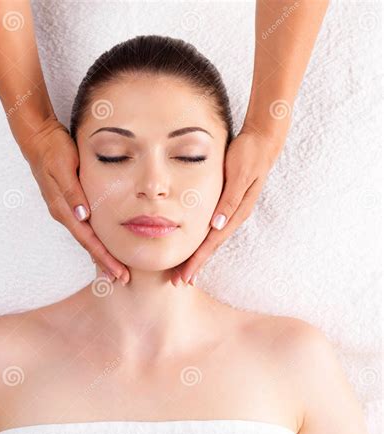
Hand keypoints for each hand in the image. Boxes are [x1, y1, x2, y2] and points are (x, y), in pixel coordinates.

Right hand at [21, 115, 129, 283]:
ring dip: (100, 254)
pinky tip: (101, 245)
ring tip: (114, 269)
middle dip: (104, 263)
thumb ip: (73, 192)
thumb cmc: (52, 149)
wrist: (37, 137)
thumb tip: (83, 216)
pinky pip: (83, 228)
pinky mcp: (68, 202)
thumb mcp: (63, 167)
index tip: (119, 272)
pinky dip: (94, 240)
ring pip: (86, 238)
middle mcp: (64, 213)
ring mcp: (65, 209)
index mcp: (64, 208)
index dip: (104, 257)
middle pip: (88, 245)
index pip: (88, 239)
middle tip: (122, 279)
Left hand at [171, 128, 282, 286]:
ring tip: (185, 271)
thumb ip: (229, 199)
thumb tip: (217, 225)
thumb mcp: (239, 175)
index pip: (212, 243)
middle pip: (211, 246)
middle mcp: (233, 216)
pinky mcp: (228, 205)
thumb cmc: (248, 155)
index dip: (198, 261)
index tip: (185, 276)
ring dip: (198, 256)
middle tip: (179, 281)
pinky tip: (197, 246)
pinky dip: (203, 241)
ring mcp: (232, 212)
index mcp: (235, 212)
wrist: (262, 141)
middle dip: (196, 265)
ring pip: (211, 240)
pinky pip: (213, 229)